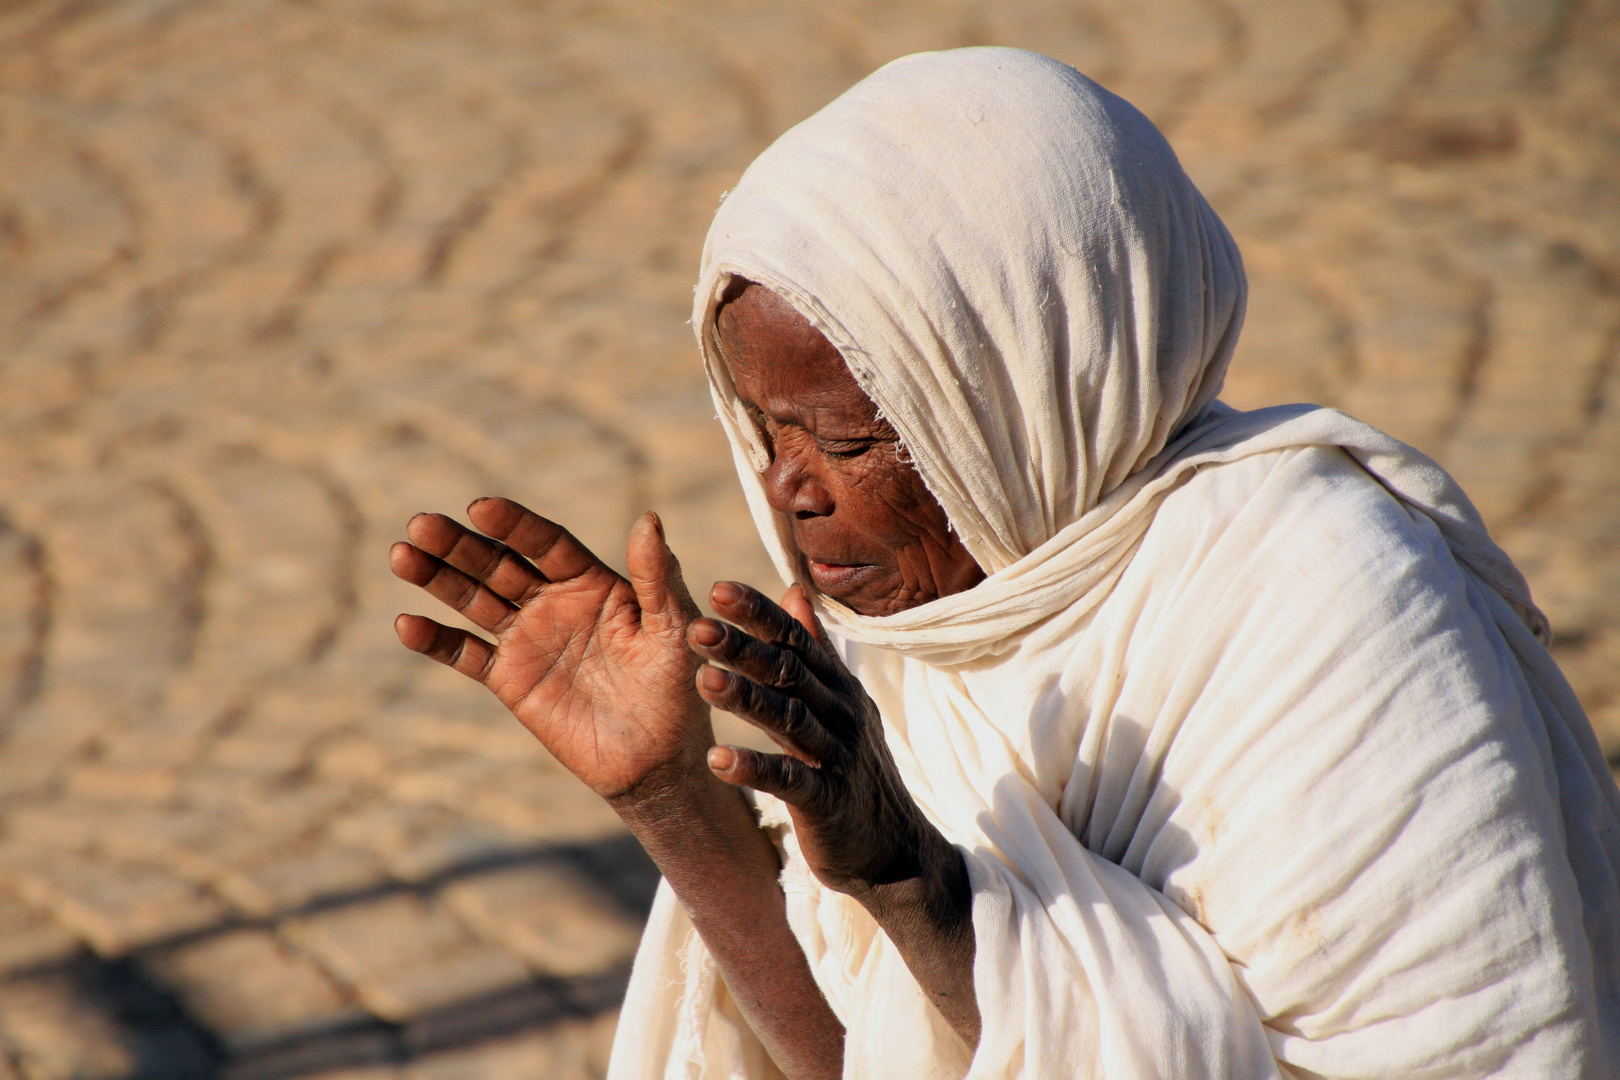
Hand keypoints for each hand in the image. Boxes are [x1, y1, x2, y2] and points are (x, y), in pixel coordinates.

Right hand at [389, 498, 708, 800]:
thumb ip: (658, 577)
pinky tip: (406, 623)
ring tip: (402, 554)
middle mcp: (555, 603)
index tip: (481, 506)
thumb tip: (650, 517)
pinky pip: (467, 655)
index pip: (546, 543)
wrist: (660, 761)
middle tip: (421, 523)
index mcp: (594, 582)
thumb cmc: (680, 689)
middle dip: (460, 544)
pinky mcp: (511, 680)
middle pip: (499, 564)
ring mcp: (529, 640)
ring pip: (475, 600)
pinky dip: (437, 641)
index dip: (514, 524)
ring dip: (437, 578)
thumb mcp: (674, 629)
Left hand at [688, 581, 953, 897]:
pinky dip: (754, 769)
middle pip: (788, 672)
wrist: (895, 850)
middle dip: (742, 647)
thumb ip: (815, 649)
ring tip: (703, 680)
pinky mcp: (829, 801)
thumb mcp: (840, 704)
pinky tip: (717, 759)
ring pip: (788, 719)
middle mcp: (842, 714)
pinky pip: (789, 781)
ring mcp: (838, 757)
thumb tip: (794, 591)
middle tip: (697, 628)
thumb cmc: (854, 771)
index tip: (719, 589)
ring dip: (745, 698)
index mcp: (839, 687)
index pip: (796, 639)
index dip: (760, 614)